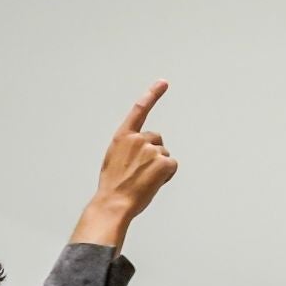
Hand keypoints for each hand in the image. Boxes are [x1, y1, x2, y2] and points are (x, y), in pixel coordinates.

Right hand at [74, 81, 178, 247]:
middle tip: (140, 173)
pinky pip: (172, 166)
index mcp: (122, 137)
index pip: (139, 110)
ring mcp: (150, 149)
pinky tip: (153, 183)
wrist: (114, 202)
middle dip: (154, 154)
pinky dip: (167, 175)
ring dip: (159, 167)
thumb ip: (129, 148)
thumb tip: (142, 151)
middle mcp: (137, 139)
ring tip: (142, 180)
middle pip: (157, 140)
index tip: (163, 82)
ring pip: (164, 154)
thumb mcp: (115, 159)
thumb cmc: (113, 185)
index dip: (152, 95)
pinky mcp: (162, 161)